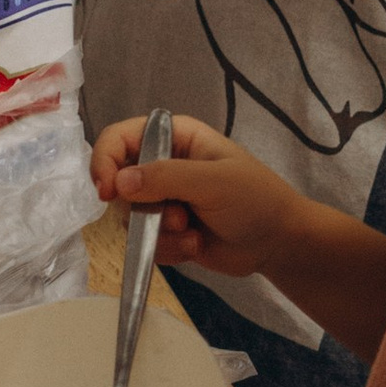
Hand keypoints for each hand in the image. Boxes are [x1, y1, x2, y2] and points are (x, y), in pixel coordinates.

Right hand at [89, 113, 300, 276]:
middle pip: (119, 182)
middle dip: (145, 208)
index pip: (120, 137)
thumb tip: (118, 183)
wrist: (280, 243)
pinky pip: (145, 242)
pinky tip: (196, 245)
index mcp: (175, 137)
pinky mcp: (167, 231)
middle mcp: (164, 165)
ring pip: (131, 218)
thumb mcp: (213, 181)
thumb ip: (165, 178)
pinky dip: (168, 249)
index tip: (108, 191)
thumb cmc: (255, 199)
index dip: (106, 160)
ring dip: (160, 232)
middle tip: (176, 217)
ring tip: (192, 232)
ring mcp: (164, 200)